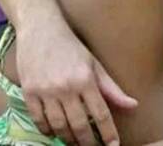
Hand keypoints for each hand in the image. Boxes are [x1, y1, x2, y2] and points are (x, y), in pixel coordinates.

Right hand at [16, 21, 137, 144]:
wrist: (41, 29)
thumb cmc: (72, 46)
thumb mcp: (95, 64)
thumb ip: (112, 88)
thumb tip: (134, 105)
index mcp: (86, 79)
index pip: (101, 113)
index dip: (108, 133)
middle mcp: (66, 87)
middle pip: (79, 125)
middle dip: (87, 142)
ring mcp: (45, 91)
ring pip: (58, 126)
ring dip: (67, 138)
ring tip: (75, 142)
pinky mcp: (29, 92)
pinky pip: (38, 120)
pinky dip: (47, 130)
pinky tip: (54, 133)